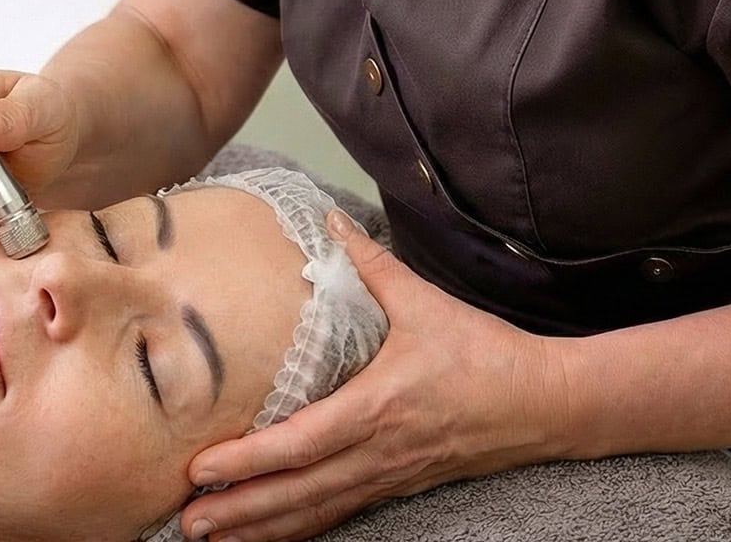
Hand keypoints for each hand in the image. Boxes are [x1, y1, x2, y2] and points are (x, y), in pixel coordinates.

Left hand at [178, 211, 567, 540]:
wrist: (544, 403)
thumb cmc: (484, 354)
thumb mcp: (426, 303)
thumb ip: (372, 265)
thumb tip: (329, 221)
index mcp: (378, 408)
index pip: (301, 444)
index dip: (248, 462)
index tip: (202, 469)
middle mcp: (378, 453)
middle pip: (297, 492)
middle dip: (239, 511)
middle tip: (186, 524)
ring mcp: (388, 476)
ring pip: (315, 511)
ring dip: (261, 529)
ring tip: (210, 537)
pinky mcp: (397, 486)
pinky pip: (338, 512)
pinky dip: (298, 528)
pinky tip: (267, 536)